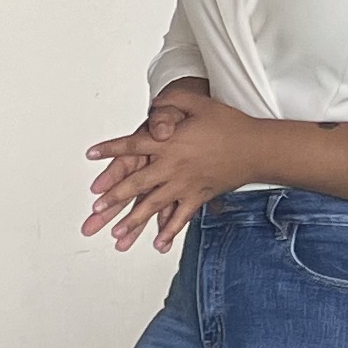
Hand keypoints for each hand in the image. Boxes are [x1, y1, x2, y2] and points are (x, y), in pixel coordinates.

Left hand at [84, 88, 263, 253]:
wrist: (256, 147)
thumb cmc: (228, 124)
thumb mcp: (198, 104)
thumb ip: (172, 104)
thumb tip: (154, 106)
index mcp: (169, 142)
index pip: (132, 145)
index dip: (110, 149)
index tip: (91, 154)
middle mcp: (173, 165)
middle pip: (136, 183)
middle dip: (113, 197)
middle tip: (96, 209)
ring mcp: (185, 184)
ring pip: (154, 205)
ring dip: (133, 220)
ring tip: (115, 233)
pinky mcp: (198, 196)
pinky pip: (181, 217)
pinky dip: (169, 231)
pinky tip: (157, 244)